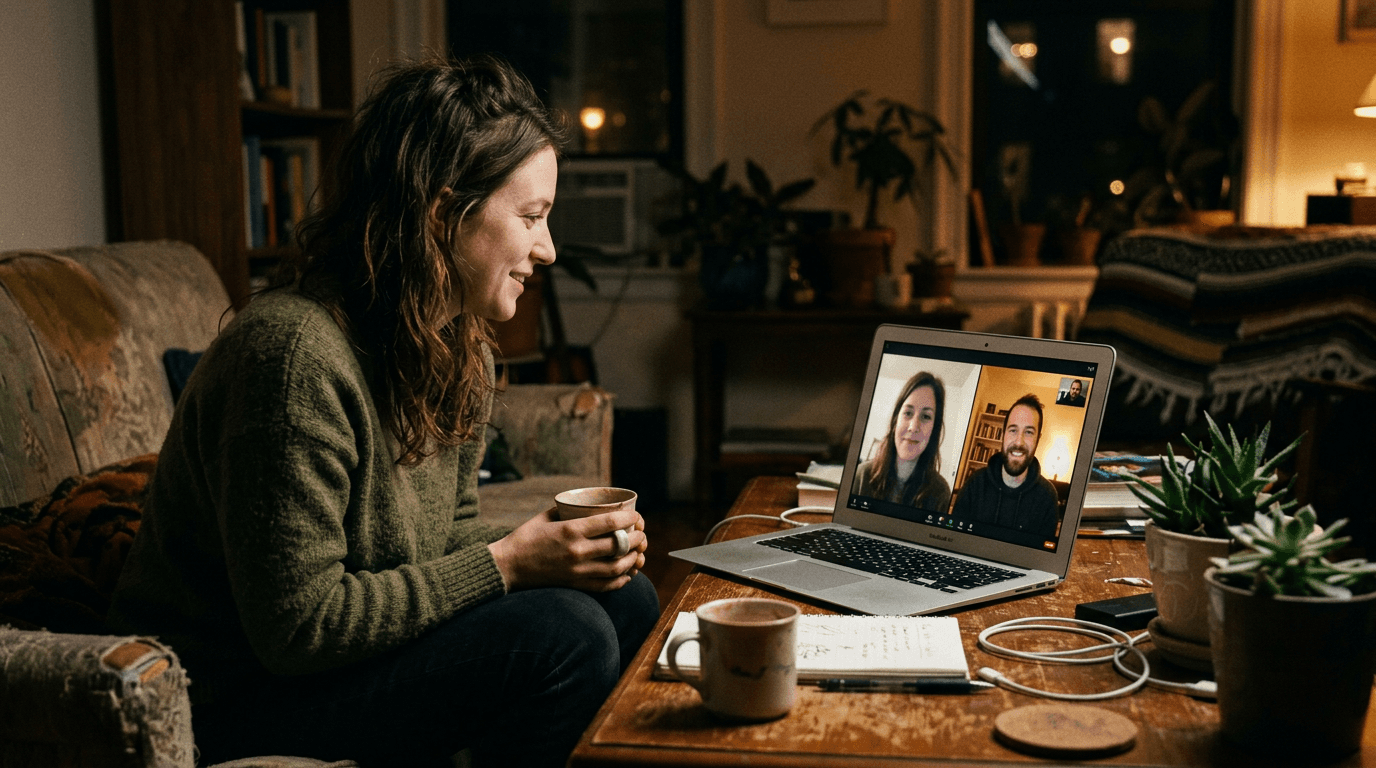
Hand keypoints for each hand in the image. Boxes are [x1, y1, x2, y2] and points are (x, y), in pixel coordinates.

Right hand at [488, 507, 647, 591]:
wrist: (508, 566)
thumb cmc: (526, 537)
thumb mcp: (547, 515)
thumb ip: (571, 510)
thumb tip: (593, 505)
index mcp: (570, 530)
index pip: (611, 523)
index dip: (630, 519)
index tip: (637, 516)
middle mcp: (577, 551)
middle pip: (619, 546)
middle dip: (637, 539)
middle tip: (641, 534)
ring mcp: (577, 571)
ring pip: (617, 567)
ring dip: (633, 559)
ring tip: (637, 553)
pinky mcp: (575, 585)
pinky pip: (606, 585)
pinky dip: (621, 579)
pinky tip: (627, 572)